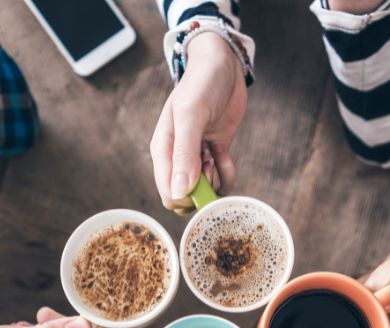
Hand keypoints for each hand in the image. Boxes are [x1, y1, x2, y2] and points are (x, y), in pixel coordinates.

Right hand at [150, 32, 247, 212]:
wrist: (223, 65)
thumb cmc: (201, 84)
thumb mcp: (191, 115)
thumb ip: (184, 154)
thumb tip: (179, 192)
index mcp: (163, 152)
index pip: (169, 194)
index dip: (187, 199)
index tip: (203, 183)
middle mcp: (177, 159)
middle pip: (188, 197)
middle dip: (204, 190)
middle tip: (210, 165)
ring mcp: (196, 158)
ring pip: (206, 190)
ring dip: (216, 179)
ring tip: (216, 154)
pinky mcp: (215, 155)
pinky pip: (221, 179)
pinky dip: (227, 173)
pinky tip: (225, 154)